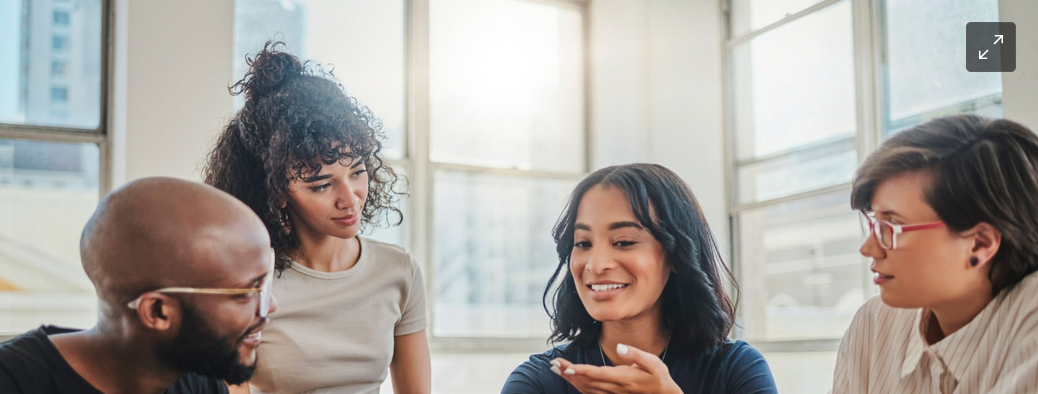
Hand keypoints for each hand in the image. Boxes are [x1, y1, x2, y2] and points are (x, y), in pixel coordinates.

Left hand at [550, 343, 682, 393]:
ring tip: (555, 369)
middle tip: (553, 364)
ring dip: (570, 379)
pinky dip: (578, 386)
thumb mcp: (652, 362)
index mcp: (622, 378)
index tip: (566, 367)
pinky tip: (569, 379)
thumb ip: (635, 354)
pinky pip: (590, 392)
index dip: (580, 371)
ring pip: (586, 388)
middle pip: (586, 381)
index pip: (597, 374)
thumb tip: (619, 346)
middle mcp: (614, 388)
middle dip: (568, 373)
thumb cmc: (658, 377)